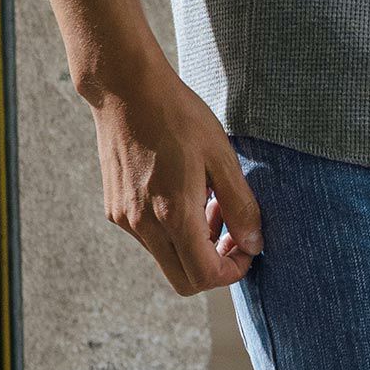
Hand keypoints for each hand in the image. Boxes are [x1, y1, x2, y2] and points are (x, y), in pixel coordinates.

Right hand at [88, 56, 261, 295]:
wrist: (123, 87)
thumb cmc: (176, 116)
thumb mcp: (221, 157)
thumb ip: (241, 206)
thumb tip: (253, 244)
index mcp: (173, 214)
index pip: (206, 276)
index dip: (233, 271)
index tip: (246, 247)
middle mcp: (144, 225)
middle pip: (185, 281)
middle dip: (214, 266)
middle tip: (230, 232)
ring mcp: (125, 219)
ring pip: (168, 260)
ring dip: (194, 246)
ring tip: (208, 204)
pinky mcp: (115, 210)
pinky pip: (151, 240)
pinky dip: (173, 232)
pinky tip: (183, 196)